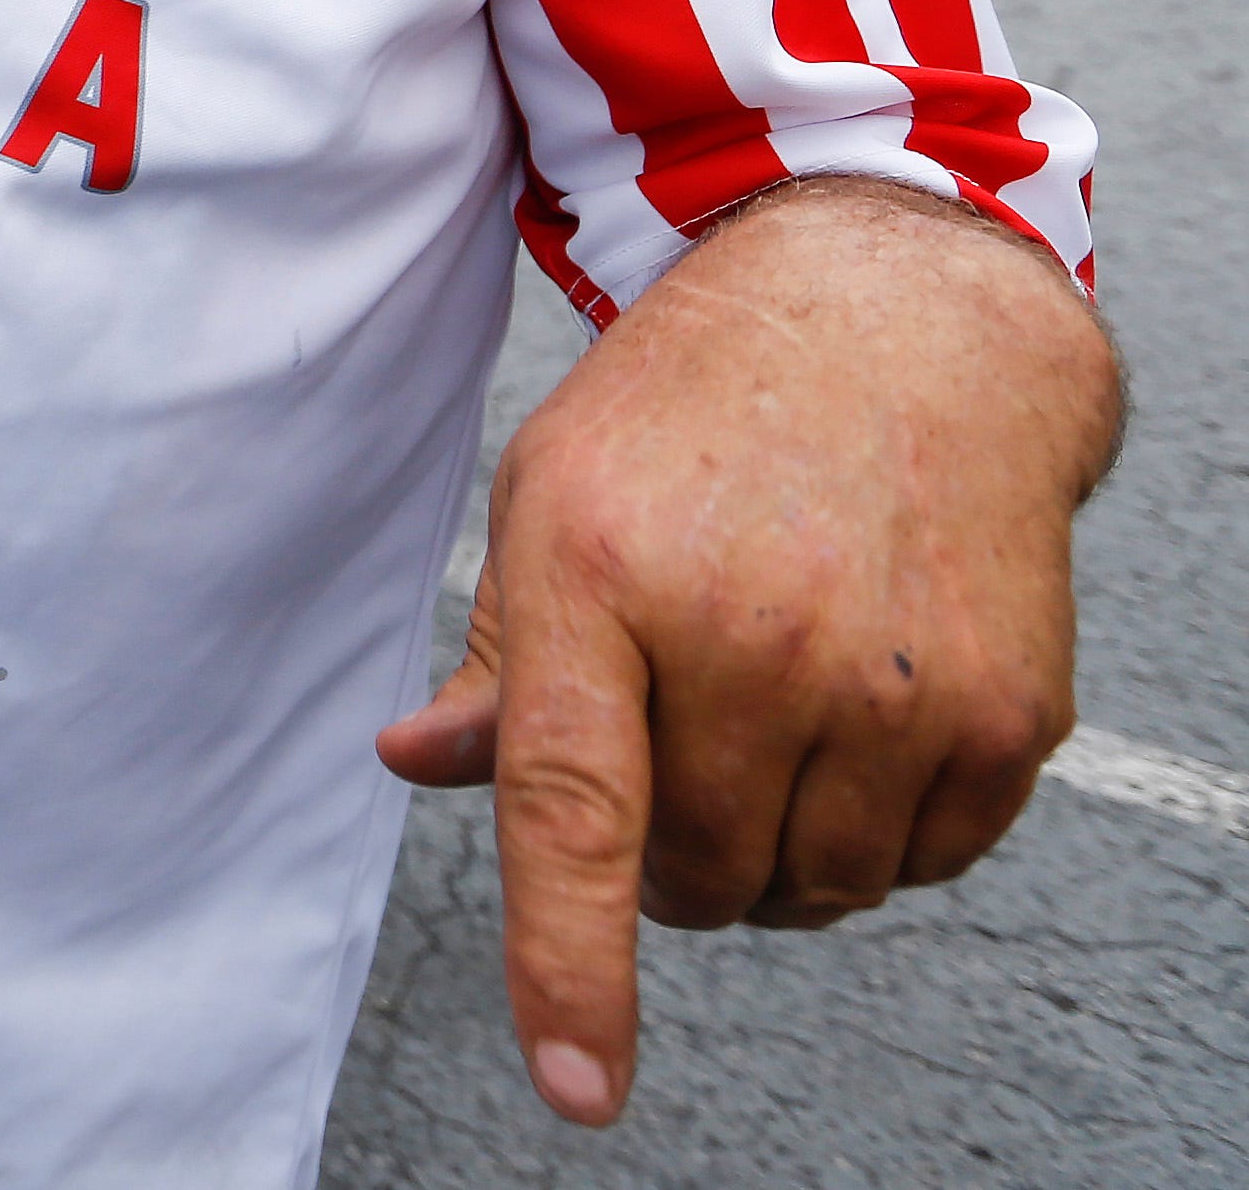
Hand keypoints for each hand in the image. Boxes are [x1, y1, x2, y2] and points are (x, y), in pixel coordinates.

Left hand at [376, 182, 1114, 1129]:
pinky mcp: (1001, 711)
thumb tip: (414, 760)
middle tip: (680, 740)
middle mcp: (745, 632)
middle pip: (690, 875)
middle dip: (669, 853)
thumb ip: (500, 657)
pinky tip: (862, 716)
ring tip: (769, 717)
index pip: (572, 813)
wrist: (898, 327)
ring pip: (808, 889)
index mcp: (596, 574)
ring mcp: (886, 678)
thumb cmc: (694, 416)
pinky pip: (921, 864)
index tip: (577, 1087)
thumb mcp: (553, 494)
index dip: (571, 967)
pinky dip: (881, 831)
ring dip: (775, 851)